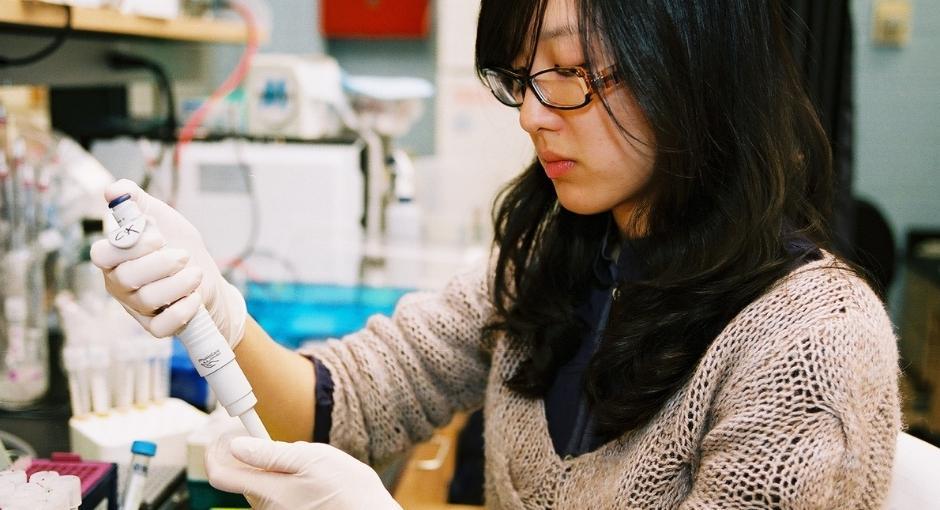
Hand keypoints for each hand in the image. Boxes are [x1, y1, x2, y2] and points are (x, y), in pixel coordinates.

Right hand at [90, 179, 246, 345]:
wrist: (206, 275)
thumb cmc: (177, 245)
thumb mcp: (161, 217)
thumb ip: (137, 200)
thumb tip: (113, 189)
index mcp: (115, 257)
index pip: (101, 254)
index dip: (129, 246)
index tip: (158, 238)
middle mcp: (120, 283)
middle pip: (127, 277)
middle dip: (161, 264)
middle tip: (184, 256)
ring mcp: (136, 307)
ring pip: (146, 300)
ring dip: (178, 284)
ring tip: (196, 273)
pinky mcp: (155, 326)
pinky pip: (161, 327)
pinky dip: (180, 312)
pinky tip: (194, 298)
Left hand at [205, 435, 401, 509]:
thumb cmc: (348, 490)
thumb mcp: (312, 458)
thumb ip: (271, 454)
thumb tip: (236, 446)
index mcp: (268, 491)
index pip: (220, 474)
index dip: (217, 451)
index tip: (229, 435)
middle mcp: (266, 509)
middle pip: (243, 478)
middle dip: (256, 457)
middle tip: (280, 444)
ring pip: (262, 485)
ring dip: (274, 469)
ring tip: (306, 463)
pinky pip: (277, 496)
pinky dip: (286, 482)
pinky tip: (311, 478)